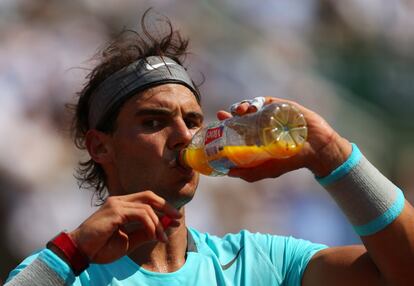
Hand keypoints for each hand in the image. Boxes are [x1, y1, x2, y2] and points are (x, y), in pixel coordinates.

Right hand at [68, 191, 181, 263]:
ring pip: (147, 206)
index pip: (146, 199)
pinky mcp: (115, 210)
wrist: (80, 252)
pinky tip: (153, 235)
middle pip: (149, 196)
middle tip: (177, 217)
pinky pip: (141, 214)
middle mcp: (119, 201)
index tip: (174, 218)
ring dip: (158, 222)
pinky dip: (150, 224)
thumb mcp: (128, 241)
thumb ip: (143, 233)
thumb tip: (161, 230)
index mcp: (121, 206)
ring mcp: (116, 204)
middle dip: (166, 206)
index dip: (162, 207)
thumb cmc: (100, 247)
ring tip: (162, 237)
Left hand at [217, 97, 351, 181]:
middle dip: (228, 115)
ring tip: (237, 112)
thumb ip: (250, 172)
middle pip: (238, 118)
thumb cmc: (292, 159)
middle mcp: (259, 126)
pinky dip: (252, 102)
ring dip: (239, 108)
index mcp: (255, 139)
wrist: (316, 147)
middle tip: (221, 115)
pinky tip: (249, 108)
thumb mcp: (268, 169)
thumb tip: (228, 173)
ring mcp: (268, 115)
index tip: (215, 127)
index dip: (224, 129)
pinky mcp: (277, 105)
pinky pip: (261, 101)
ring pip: (247, 107)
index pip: (235, 132)